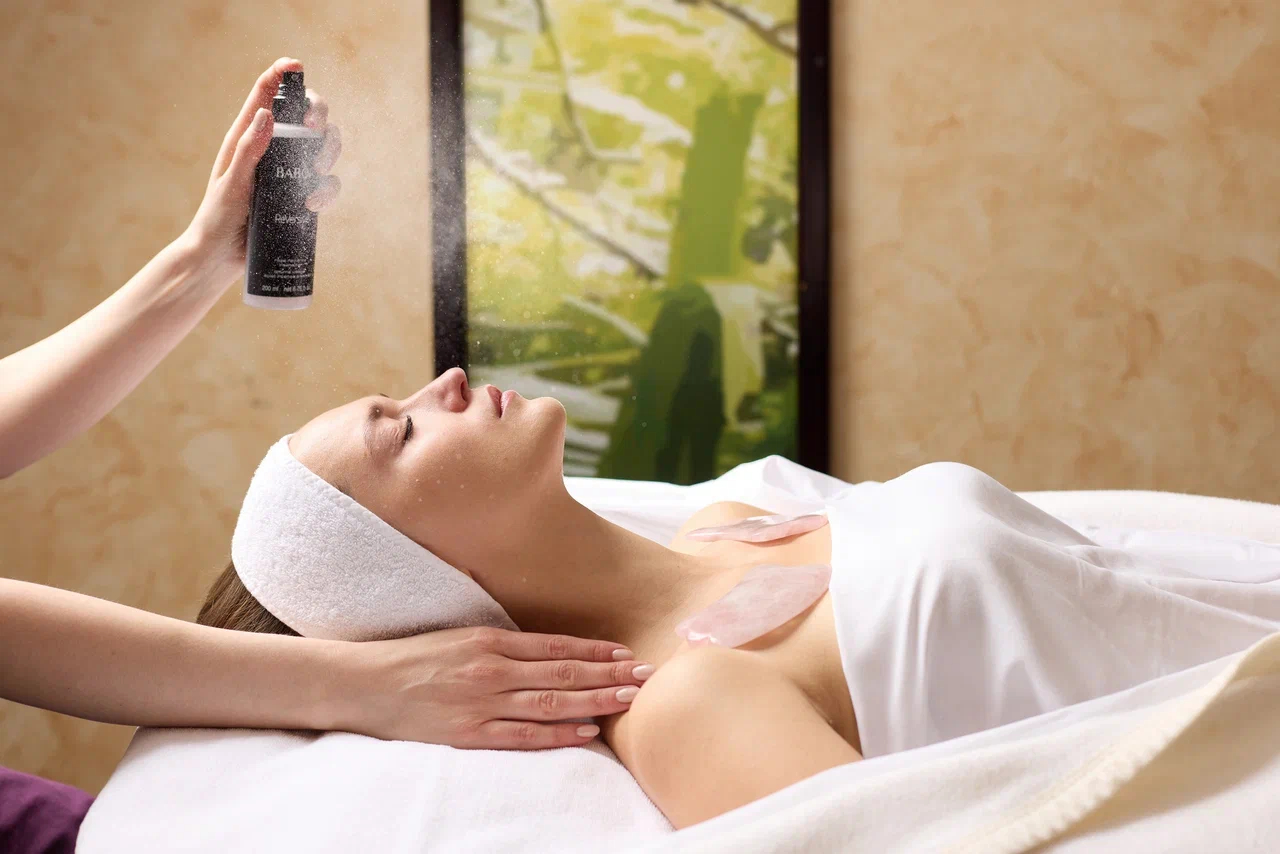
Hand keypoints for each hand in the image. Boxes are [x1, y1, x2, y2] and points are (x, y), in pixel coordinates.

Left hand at [181, 57, 342, 285]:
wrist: (219, 259)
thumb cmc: (216, 219)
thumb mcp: (231, 184)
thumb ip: (248, 150)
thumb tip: (267, 114)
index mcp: (247, 137)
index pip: (266, 95)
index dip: (282, 75)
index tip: (296, 66)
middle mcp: (271, 150)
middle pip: (306, 116)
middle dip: (319, 116)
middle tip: (316, 130)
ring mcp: (288, 173)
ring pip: (322, 148)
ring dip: (328, 154)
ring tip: (316, 172)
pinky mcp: (299, 197)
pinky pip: (325, 184)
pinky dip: (327, 191)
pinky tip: (312, 205)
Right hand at [343, 627, 653, 748]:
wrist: (364, 685)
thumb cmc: (413, 658)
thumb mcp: (461, 638)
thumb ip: (502, 645)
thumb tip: (549, 651)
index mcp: (489, 641)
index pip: (555, 646)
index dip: (594, 650)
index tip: (626, 652)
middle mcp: (491, 670)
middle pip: (562, 673)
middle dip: (608, 674)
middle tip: (645, 675)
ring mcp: (481, 704)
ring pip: (551, 703)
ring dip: (594, 701)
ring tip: (628, 699)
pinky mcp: (469, 734)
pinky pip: (522, 735)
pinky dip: (557, 733)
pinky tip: (586, 732)